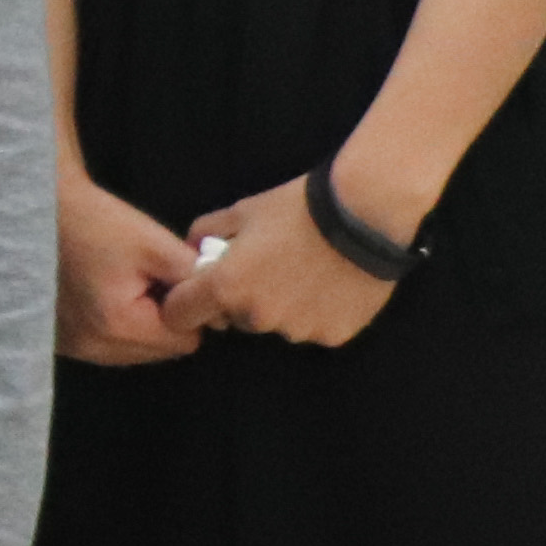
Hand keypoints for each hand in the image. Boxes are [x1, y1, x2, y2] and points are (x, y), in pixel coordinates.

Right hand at [53, 164, 214, 365]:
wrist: (39, 211)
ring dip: (137, 326)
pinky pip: (105, 347)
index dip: (186, 308)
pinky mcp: (60, 342)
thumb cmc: (97, 223)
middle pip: (159, 351)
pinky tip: (100, 298)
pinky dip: (111, 328)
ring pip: (133, 352)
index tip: (168, 279)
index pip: (185, 340)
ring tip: (120, 286)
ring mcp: (72, 348)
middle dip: (162, 320)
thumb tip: (219, 311)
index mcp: (119, 326)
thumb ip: (196, 280)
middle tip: (144, 280)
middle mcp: (92, 348)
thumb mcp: (157, 244)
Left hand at [177, 174, 403, 347]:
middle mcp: (257, 317)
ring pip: (276, 325)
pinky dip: (316, 312)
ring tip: (305, 272)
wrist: (365, 214)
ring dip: (281, 308)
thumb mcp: (241, 211)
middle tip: (267, 269)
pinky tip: (331, 284)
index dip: (184, 302)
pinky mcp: (332, 336)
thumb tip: (194, 248)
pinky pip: (312, 328)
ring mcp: (297, 331)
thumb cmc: (297, 208)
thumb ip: (206, 232)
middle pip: (234, 319)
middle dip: (242, 299)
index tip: (198, 291)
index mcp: (226, 287)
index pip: (179, 315)